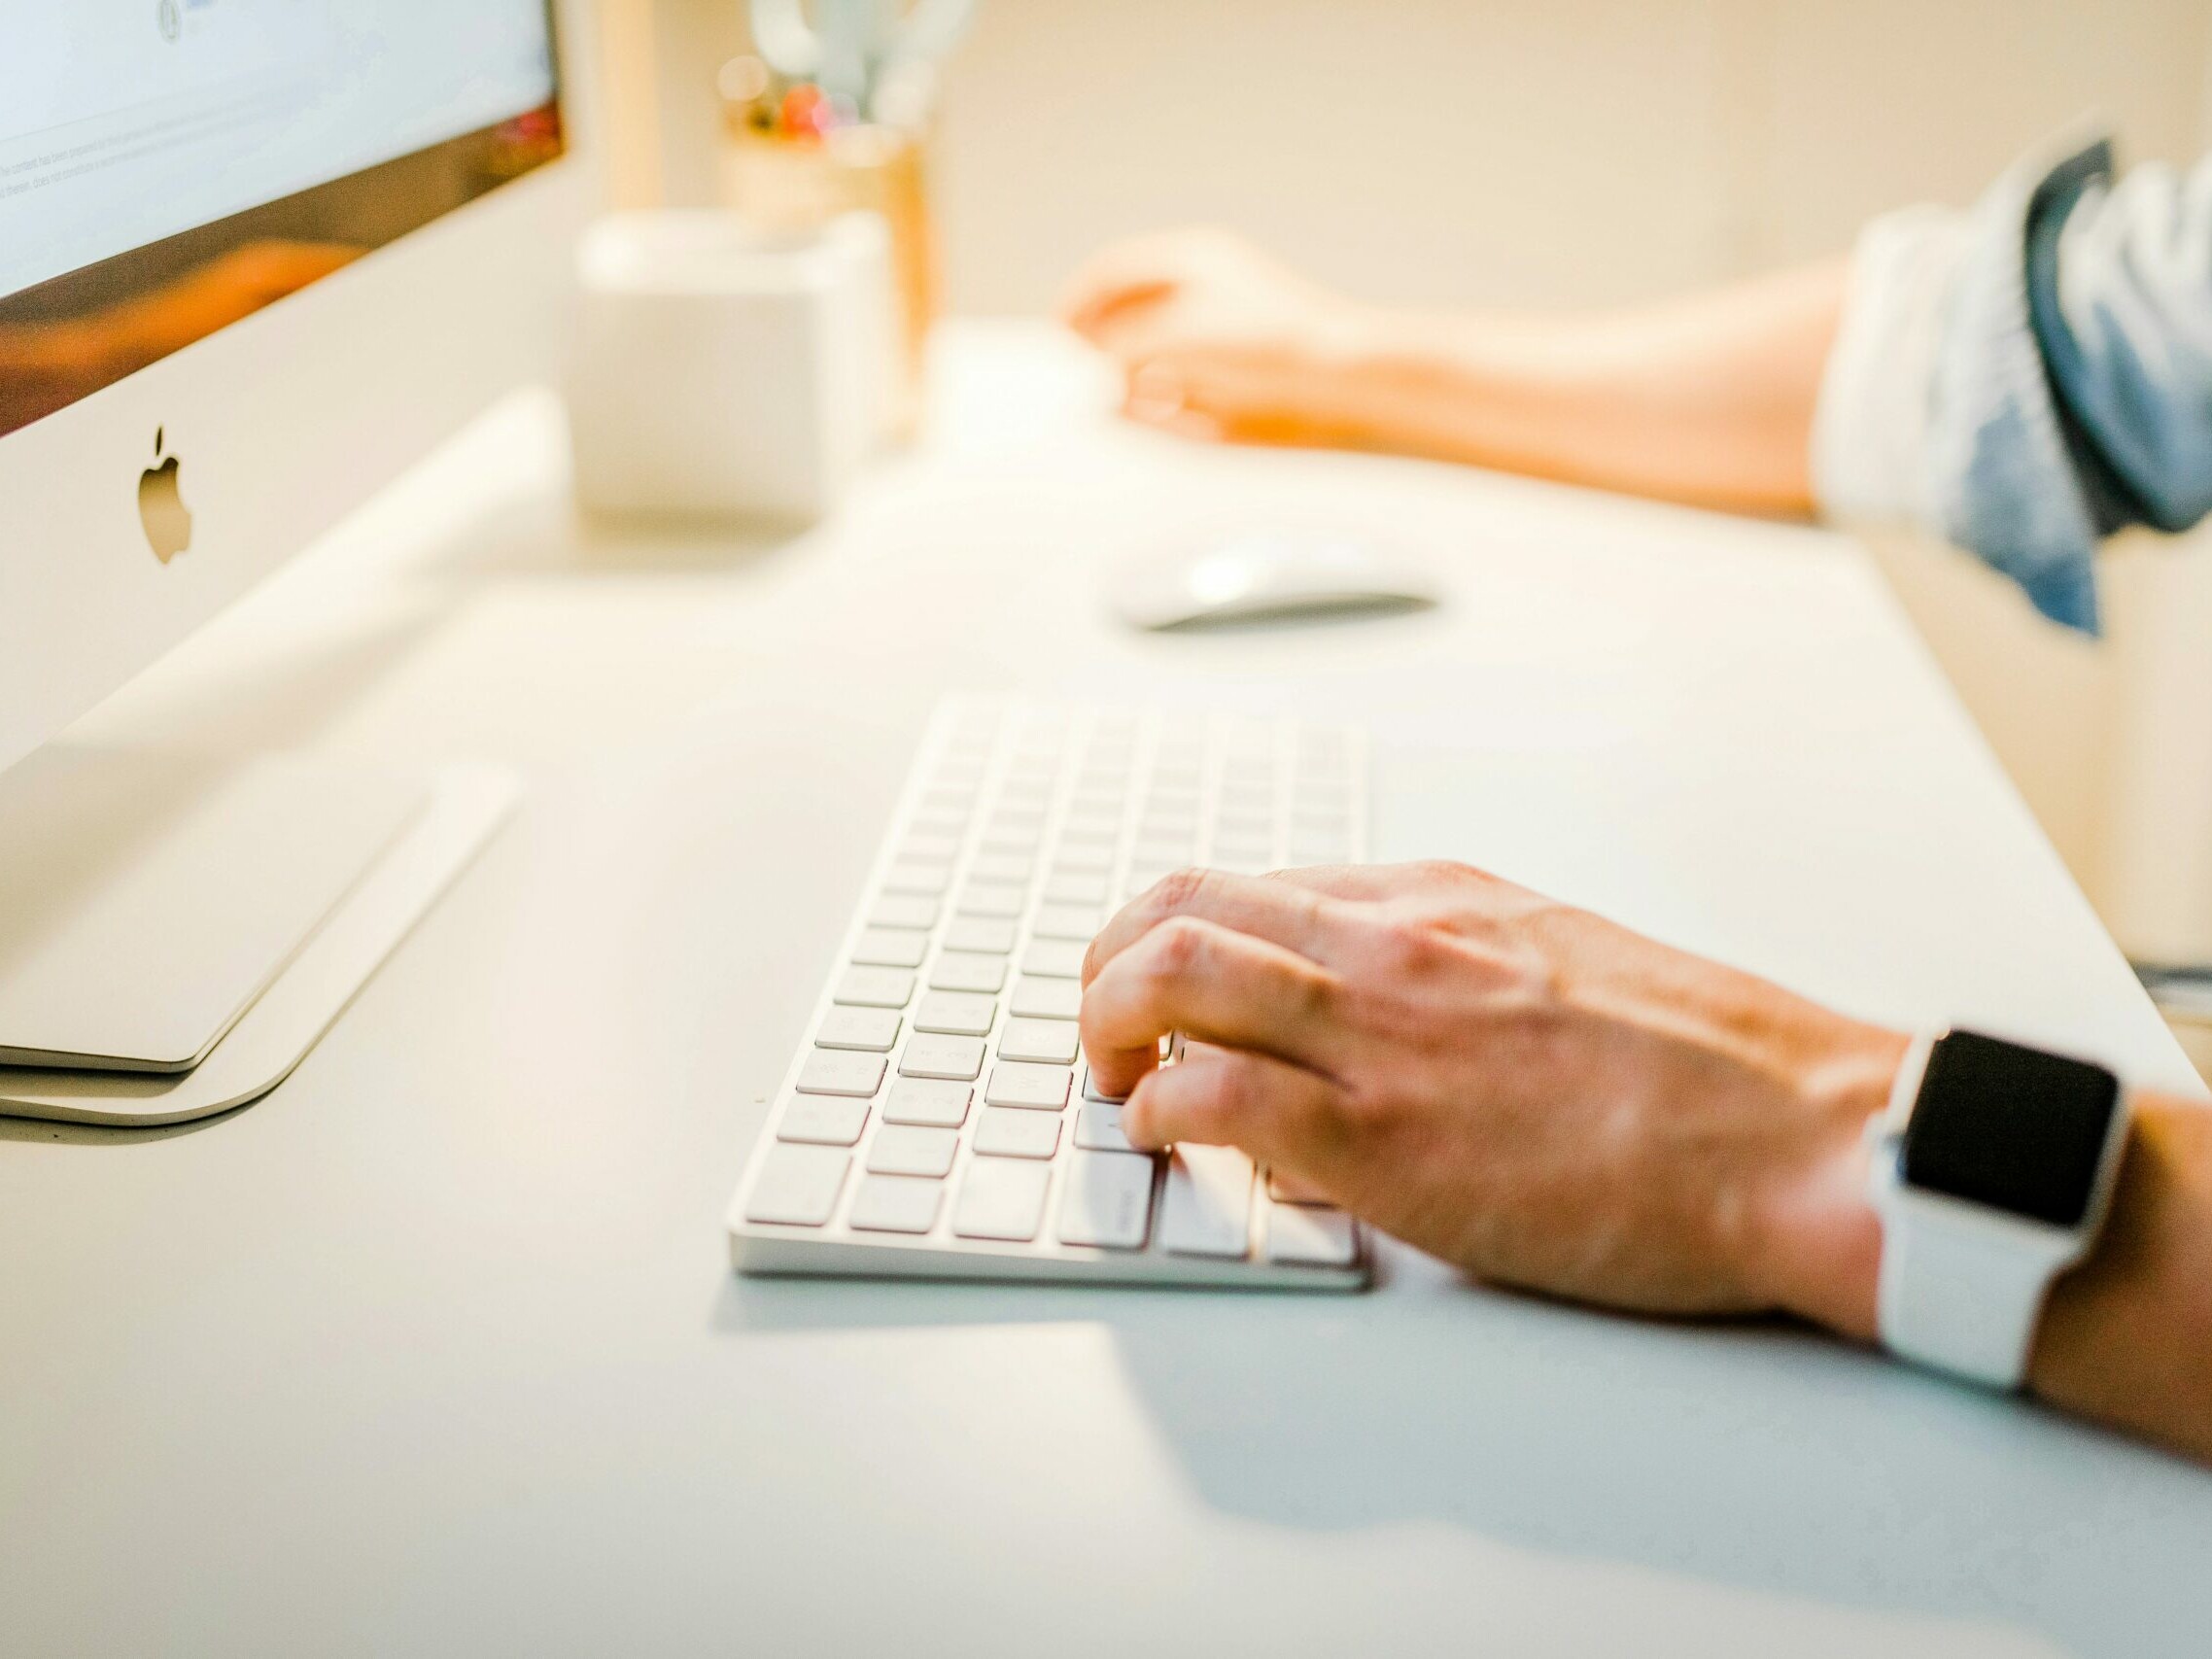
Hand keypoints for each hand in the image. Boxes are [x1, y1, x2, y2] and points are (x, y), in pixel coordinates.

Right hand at [1059, 228, 1376, 444]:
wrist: (1347, 383)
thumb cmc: (1266, 347)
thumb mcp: (1175, 339)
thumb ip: (1119, 349)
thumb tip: (1093, 368)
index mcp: (1194, 260)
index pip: (1113, 272)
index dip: (1078, 306)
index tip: (1060, 342)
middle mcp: (1207, 292)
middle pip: (1130, 318)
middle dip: (1108, 351)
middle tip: (1094, 380)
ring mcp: (1225, 337)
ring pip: (1157, 362)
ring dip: (1140, 385)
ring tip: (1141, 405)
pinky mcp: (1243, 381)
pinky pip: (1188, 396)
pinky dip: (1174, 411)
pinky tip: (1183, 423)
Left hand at [1079, 862, 1906, 1331]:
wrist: (1803, 1135)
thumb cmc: (1711, 1069)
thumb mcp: (1565, 970)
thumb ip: (1454, 980)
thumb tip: (1370, 1023)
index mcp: (1439, 898)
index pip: (1252, 884)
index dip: (1175, 932)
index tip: (1159, 981)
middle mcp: (1392, 941)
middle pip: (1181, 905)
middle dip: (1108, 960)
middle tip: (1101, 1021)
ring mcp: (1381, 1032)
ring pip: (1172, 975)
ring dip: (1106, 1023)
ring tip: (1109, 1074)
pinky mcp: (1382, 1137)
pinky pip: (1211, 1099)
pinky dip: (1157, 1114)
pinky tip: (1166, 1142)